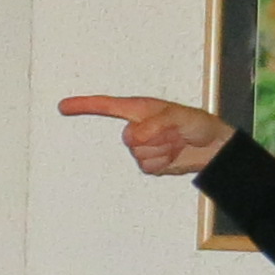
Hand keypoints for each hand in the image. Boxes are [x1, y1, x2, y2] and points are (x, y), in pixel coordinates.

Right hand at [60, 96, 234, 177]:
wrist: (211, 146)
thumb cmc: (195, 123)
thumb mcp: (178, 116)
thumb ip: (153, 123)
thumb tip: (132, 137)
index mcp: (138, 109)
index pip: (105, 106)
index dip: (84, 105)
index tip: (64, 106)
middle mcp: (136, 128)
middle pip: (127, 138)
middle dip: (152, 138)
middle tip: (172, 132)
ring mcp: (141, 148)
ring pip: (138, 155)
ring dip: (161, 151)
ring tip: (175, 142)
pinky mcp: (149, 165)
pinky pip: (147, 168)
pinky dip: (163, 163)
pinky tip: (173, 154)